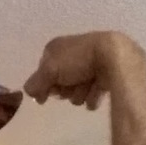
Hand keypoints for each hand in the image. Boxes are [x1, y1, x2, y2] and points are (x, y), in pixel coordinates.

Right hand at [23, 31, 145, 109]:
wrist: (116, 58)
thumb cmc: (79, 60)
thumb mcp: (50, 70)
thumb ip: (36, 83)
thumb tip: (29, 92)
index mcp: (58, 48)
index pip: (44, 71)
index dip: (45, 85)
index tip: (47, 94)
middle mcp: (74, 53)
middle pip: (62, 82)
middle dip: (65, 90)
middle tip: (70, 89)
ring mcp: (92, 62)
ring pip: (78, 88)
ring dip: (79, 94)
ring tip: (86, 89)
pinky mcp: (107, 73)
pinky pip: (94, 93)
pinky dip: (93, 96)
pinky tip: (96, 96)